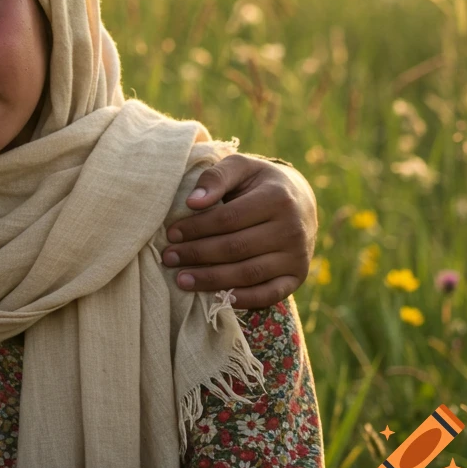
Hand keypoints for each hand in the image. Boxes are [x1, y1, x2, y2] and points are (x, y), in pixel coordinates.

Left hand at [161, 153, 317, 308]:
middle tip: (168, 258)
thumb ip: (216, 177)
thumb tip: (192, 201)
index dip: (196, 228)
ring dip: (212, 280)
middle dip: (197, 254)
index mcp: (277, 198)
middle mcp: (292, 229)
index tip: (171, 234)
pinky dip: (243, 300)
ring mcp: (297, 256)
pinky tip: (218, 298)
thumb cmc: (258, 183)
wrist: (298, 201)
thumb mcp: (240, 167)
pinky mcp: (297, 277)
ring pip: (248, 274)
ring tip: (181, 280)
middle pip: (235, 248)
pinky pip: (269, 294)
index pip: (228, 219)